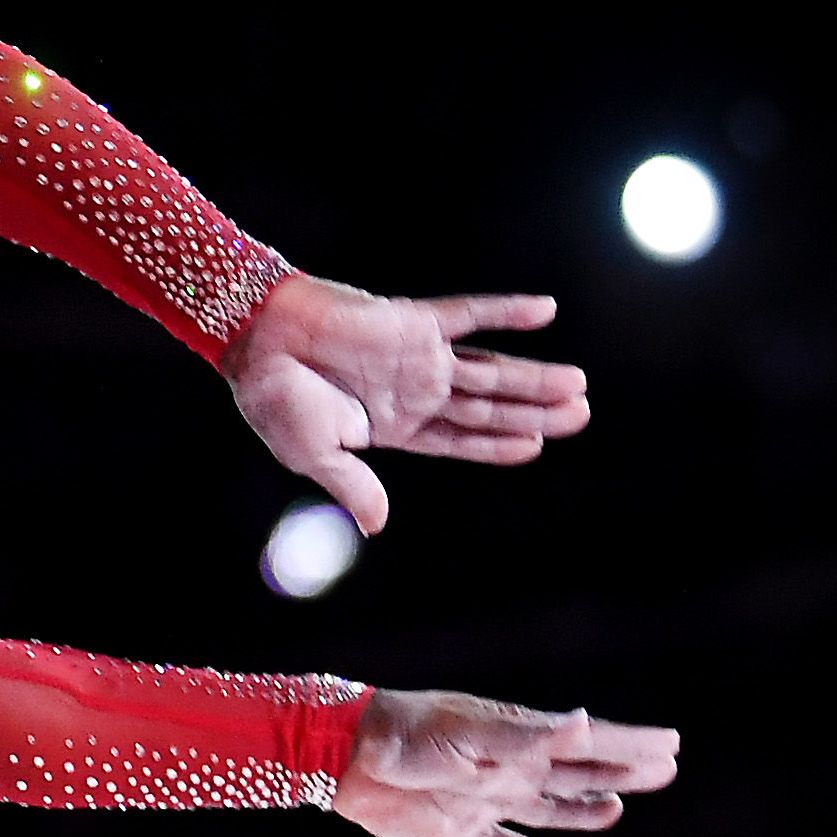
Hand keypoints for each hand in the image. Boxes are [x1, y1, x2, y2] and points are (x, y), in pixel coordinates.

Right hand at [227, 275, 591, 534]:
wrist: (256, 337)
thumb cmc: (274, 400)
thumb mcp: (312, 455)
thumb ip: (352, 485)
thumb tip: (378, 525)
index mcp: (392, 428)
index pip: (459, 440)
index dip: (498, 444)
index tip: (537, 445)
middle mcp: (413, 393)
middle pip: (487, 406)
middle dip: (534, 412)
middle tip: (580, 414)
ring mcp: (417, 356)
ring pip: (489, 369)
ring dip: (533, 376)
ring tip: (577, 384)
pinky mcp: (412, 321)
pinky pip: (468, 313)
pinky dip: (506, 312)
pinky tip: (545, 310)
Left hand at [334, 689, 679, 836]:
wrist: (347, 757)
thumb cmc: (411, 736)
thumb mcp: (473, 735)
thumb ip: (529, 737)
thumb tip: (584, 723)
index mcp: (521, 741)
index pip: (589, 745)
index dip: (631, 746)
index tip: (672, 743)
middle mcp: (509, 768)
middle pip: (577, 774)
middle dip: (621, 773)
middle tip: (666, 769)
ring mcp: (484, 798)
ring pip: (545, 807)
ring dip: (581, 811)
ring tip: (614, 811)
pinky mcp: (453, 826)